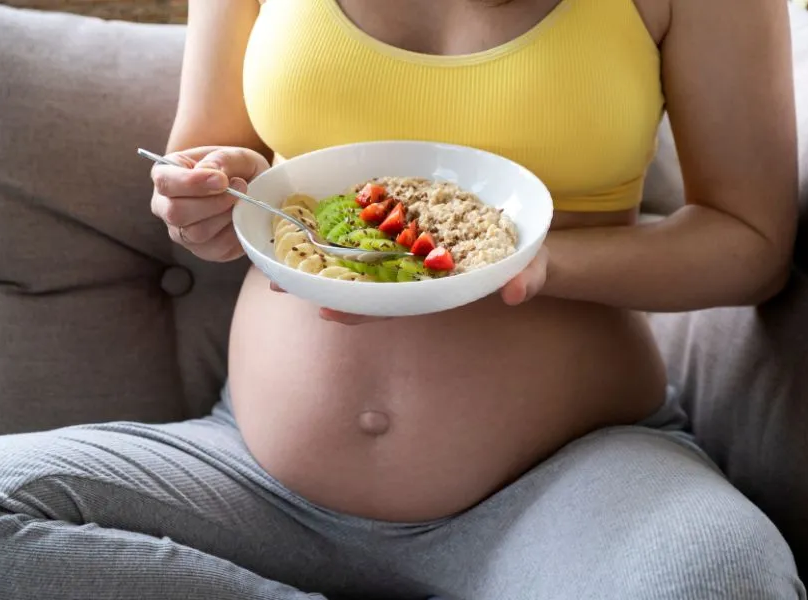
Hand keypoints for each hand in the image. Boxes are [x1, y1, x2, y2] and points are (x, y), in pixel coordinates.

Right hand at [149, 146, 270, 261]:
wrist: (254, 192)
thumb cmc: (239, 170)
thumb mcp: (237, 156)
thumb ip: (222, 159)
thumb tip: (208, 171)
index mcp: (166, 174)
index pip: (165, 182)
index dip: (192, 182)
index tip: (222, 179)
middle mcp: (165, 206)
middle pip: (176, 212)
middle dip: (212, 203)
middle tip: (240, 188)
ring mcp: (181, 232)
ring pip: (195, 233)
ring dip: (225, 217)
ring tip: (242, 201)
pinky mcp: (202, 250)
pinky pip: (215, 249)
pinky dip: (234, 234)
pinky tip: (241, 218)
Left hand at [270, 245, 549, 324]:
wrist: (527, 233)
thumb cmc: (526, 254)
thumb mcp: (531, 264)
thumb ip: (527, 277)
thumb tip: (516, 291)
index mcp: (437, 286)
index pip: (395, 304)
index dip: (362, 310)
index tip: (329, 314)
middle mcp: (415, 272)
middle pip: (363, 284)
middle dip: (323, 286)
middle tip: (277, 287)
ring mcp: (408, 250)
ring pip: (358, 258)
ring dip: (321, 257)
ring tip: (276, 256)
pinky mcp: (406, 223)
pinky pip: (368, 225)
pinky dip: (340, 222)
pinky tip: (309, 215)